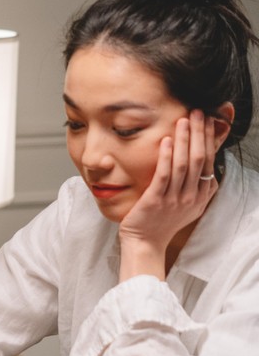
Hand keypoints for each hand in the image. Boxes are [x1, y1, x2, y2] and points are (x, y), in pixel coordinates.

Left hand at [118, 110, 217, 278]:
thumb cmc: (162, 222)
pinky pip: (164, 175)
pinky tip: (167, 140)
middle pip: (201, 158)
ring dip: (185, 139)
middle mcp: (191, 196)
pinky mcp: (156, 200)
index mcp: (201, 195)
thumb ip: (198, 187)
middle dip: (200, 133)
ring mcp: (174, 199)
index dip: (209, 139)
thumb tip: (207, 168)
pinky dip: (167, 156)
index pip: (209, 161)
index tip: (208, 120)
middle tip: (199, 111)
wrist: (145, 244)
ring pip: (185, 164)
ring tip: (184, 119)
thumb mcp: (188, 205)